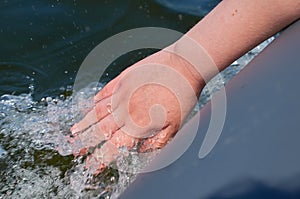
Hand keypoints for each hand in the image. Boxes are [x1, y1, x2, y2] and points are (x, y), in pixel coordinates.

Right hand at [69, 49, 201, 173]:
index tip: (91, 166)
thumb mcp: (176, 126)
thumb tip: (139, 149)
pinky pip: (104, 92)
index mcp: (138, 125)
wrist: (184, 65)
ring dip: (84, 124)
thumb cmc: (183, 97)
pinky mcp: (123, 78)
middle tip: (76, 151)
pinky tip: (90, 105)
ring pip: (97, 112)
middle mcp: (125, 111)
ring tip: (74, 132)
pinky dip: (95, 101)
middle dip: (85, 144)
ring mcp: (121, 93)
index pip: (113, 147)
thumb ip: (156, 142)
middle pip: (99, 131)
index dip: (100, 158)